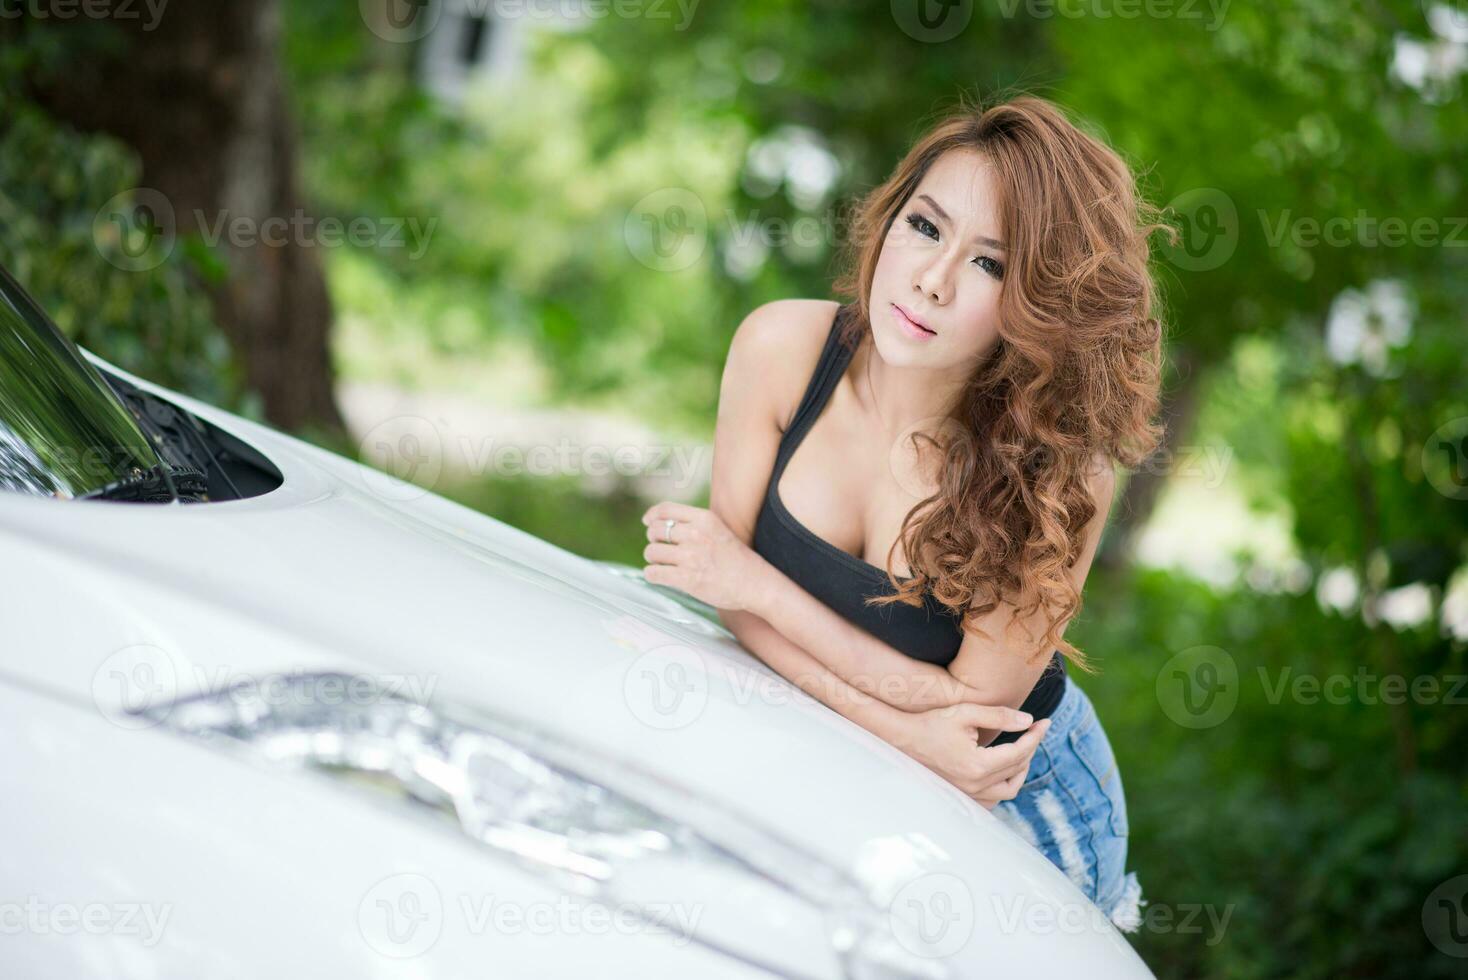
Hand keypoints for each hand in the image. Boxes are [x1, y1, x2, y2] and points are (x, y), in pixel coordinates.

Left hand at [640, 502, 765, 611]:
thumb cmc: (737, 560)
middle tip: (659, 548)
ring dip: (653, 558)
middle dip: (653, 539)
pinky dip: (652, 575)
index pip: (666, 509)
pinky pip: (654, 573)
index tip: (647, 522)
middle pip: (656, 530)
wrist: (756, 584)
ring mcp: (691, 557)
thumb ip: (695, 525)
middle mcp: (696, 534)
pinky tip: (658, 576)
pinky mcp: (687, 579)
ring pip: (652, 552)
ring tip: (661, 563)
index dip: (652, 515)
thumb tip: (662, 524)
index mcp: (705, 519)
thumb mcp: (719, 530)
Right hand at [892, 703, 1050, 808]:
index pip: (1020, 751)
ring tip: (1023, 750)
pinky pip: (993, 799)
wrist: (903, 738)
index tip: (1045, 721)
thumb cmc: (933, 722)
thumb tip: (1029, 721)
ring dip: (1021, 769)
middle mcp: (975, 785)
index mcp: (979, 765)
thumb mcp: (966, 712)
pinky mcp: (961, 795)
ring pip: (1009, 789)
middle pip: (1017, 768)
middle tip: (1034, 729)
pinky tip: (1005, 770)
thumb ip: (1000, 716)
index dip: (1036, 735)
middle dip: (1031, 747)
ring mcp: (968, 794)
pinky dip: (1004, 786)